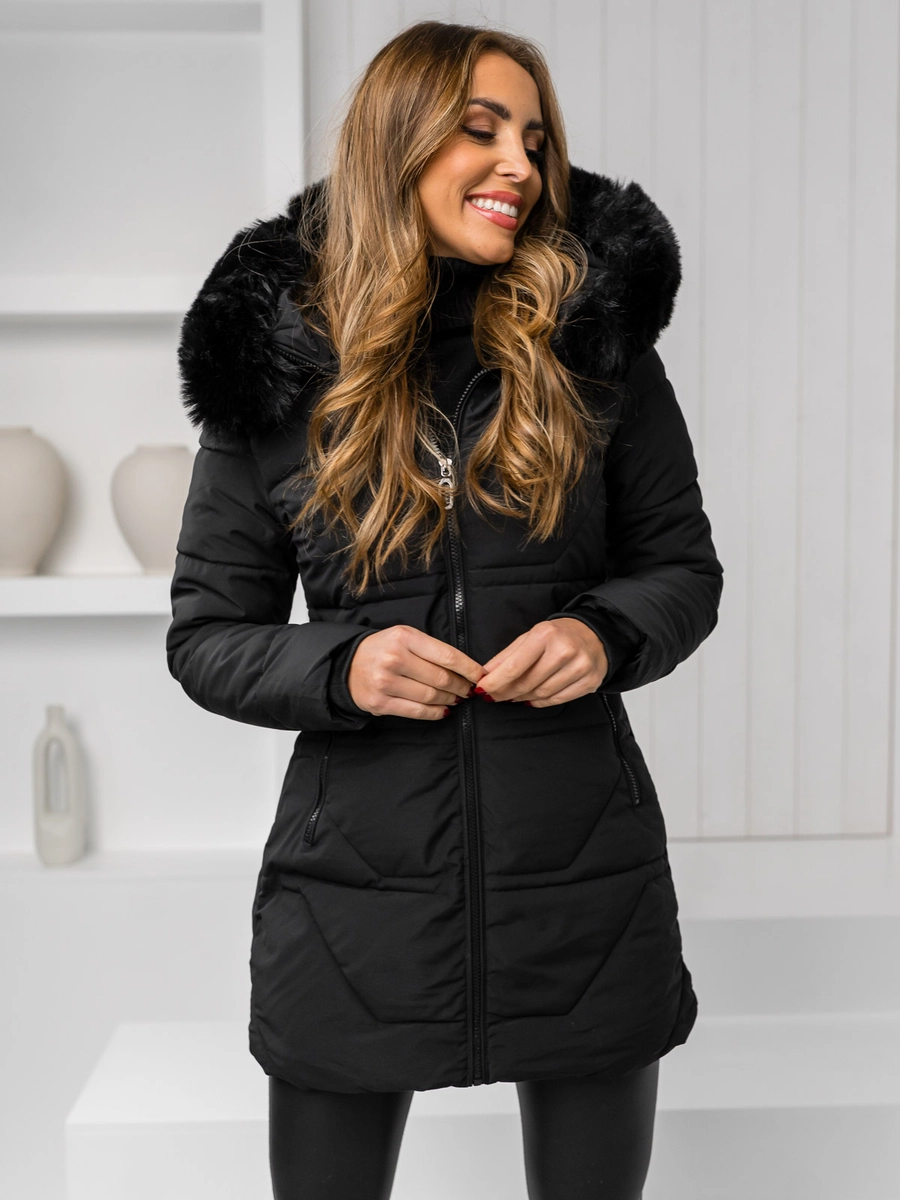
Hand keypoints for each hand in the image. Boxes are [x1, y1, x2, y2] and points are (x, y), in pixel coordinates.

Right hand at [348, 625, 484, 719]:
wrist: (346, 666)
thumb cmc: (383, 650)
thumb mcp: (404, 637)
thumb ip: (431, 649)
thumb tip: (465, 669)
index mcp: (404, 637)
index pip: (447, 655)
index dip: (469, 668)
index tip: (480, 676)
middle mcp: (394, 658)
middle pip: (441, 678)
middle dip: (462, 686)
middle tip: (469, 690)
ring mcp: (385, 682)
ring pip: (431, 696)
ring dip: (450, 699)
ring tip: (456, 698)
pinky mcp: (380, 703)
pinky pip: (417, 711)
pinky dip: (436, 712)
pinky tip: (443, 710)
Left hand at [475, 617, 608, 706]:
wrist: (595, 634)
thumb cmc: (558, 635)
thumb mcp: (530, 636)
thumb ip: (507, 656)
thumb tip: (486, 675)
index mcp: (545, 635)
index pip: (514, 666)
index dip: (495, 682)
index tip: (481, 690)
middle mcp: (564, 650)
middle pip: (526, 683)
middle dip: (505, 692)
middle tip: (494, 696)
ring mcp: (579, 667)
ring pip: (541, 694)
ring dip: (522, 698)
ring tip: (513, 695)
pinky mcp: (589, 682)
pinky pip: (557, 700)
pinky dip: (540, 702)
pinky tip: (532, 698)